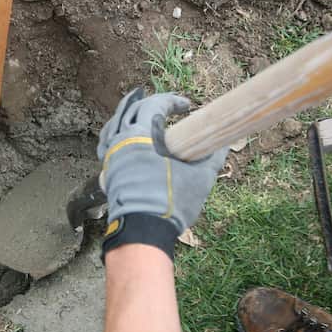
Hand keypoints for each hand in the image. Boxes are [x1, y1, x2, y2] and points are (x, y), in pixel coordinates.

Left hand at [97, 90, 226, 257]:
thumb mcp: (200, 178)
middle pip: (131, 110)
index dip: (170, 101)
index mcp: (141, 136)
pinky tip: (124, 137)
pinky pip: (107, 144)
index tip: (186, 106)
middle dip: (151, 104)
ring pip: (114, 125)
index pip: (153, 105)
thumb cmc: (171, 203)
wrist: (143, 231)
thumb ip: (212, 158)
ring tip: (140, 111)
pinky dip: (115, 134)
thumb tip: (223, 144)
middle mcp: (121, 142)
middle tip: (169, 107)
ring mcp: (111, 157)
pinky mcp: (109, 171)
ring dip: (128, 114)